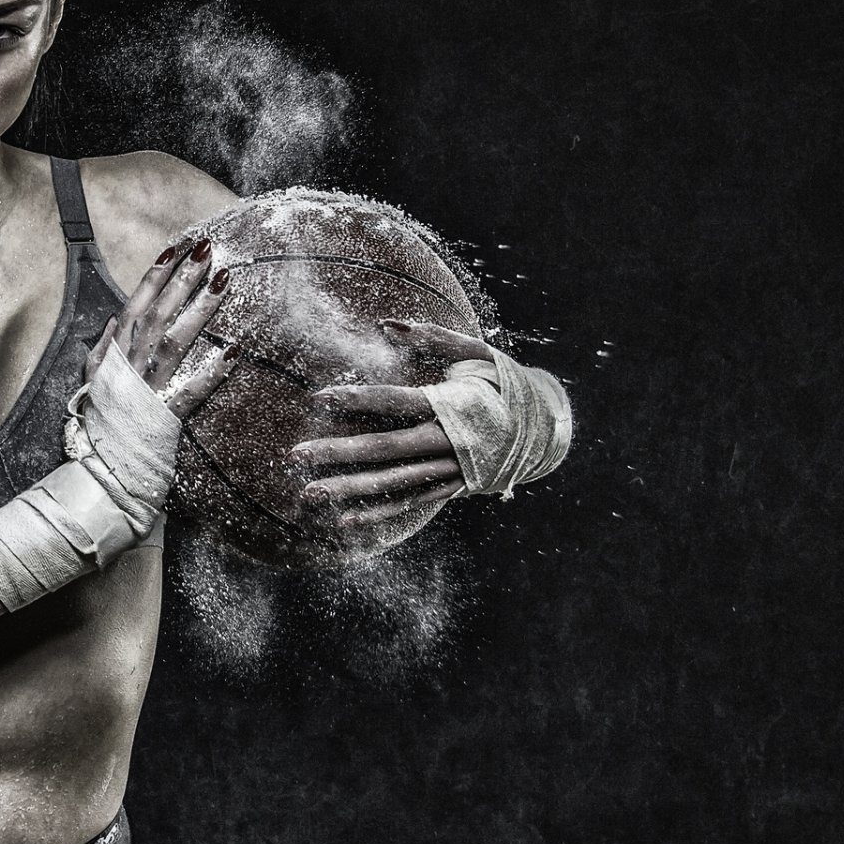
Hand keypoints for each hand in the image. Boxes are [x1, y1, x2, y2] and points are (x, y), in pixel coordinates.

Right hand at [86, 238, 238, 419]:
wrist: (101, 458)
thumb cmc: (99, 412)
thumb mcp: (92, 373)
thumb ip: (105, 344)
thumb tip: (117, 317)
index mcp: (117, 351)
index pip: (137, 305)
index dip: (154, 276)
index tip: (175, 249)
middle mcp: (134, 362)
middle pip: (160, 313)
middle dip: (183, 279)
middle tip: (206, 250)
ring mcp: (151, 385)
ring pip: (177, 341)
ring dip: (201, 309)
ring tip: (223, 281)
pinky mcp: (167, 411)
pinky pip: (191, 391)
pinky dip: (212, 373)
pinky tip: (233, 351)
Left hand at [286, 318, 495, 529]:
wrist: (547, 428)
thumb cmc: (504, 382)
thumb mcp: (476, 352)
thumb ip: (432, 337)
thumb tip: (385, 324)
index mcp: (453, 404)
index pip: (397, 400)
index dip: (358, 398)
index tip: (320, 398)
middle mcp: (449, 442)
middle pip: (386, 448)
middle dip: (339, 453)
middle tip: (296, 455)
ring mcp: (450, 470)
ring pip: (394, 483)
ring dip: (350, 489)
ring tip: (309, 494)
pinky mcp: (452, 488)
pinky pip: (410, 502)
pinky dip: (379, 512)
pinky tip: (345, 519)